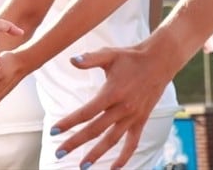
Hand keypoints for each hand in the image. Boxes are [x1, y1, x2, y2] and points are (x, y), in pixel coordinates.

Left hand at [50, 46, 172, 168]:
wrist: (159, 62)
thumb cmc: (130, 57)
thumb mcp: (109, 54)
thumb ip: (89, 59)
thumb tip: (71, 60)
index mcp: (111, 93)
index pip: (86, 113)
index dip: (69, 123)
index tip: (53, 131)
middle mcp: (122, 108)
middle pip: (95, 130)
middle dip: (75, 143)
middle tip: (59, 153)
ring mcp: (133, 117)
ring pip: (112, 141)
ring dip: (97, 155)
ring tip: (82, 166)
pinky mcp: (141, 121)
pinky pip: (132, 143)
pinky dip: (124, 157)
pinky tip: (114, 168)